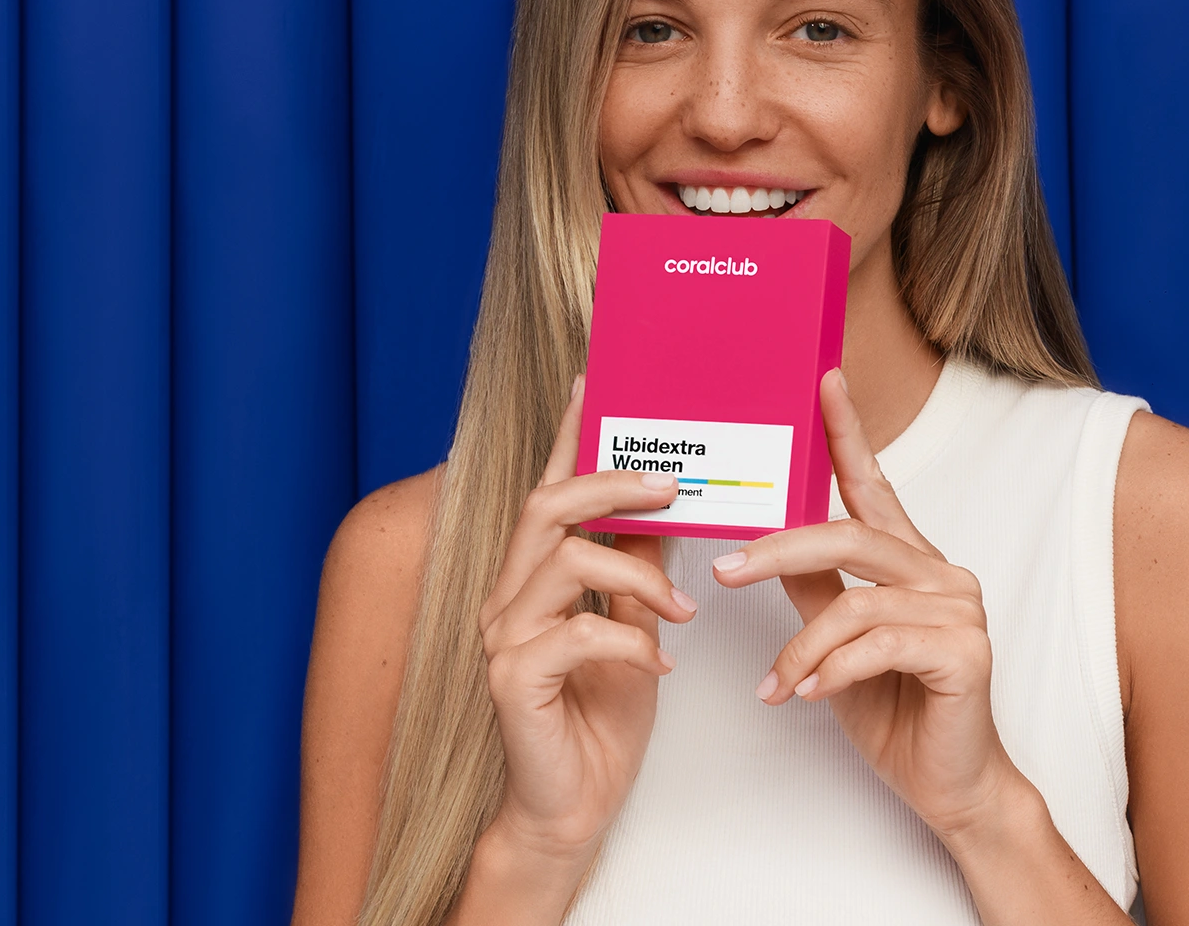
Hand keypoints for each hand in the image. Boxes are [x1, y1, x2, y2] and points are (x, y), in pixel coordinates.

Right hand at [473, 377, 696, 867]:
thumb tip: (665, 507)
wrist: (571, 808)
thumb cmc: (599, 717)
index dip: (567, 434)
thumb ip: (637, 568)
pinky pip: (575, 633)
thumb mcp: (635, 626)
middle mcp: (508, 596)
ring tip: (684, 607)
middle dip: (614, 485)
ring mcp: (503, 638)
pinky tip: (659, 664)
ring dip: (638, 574)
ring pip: (564, 561)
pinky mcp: (513, 682)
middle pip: (547, 507)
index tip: (594, 381)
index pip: (548, 488)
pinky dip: (630, 640)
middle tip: (675, 488)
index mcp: (533, 575)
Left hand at [711, 368, 1025, 840]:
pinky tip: (809, 695)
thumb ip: (812, 591)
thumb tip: (763, 550)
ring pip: (854, 603)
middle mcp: (940, 572)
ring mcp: (959, 609)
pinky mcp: (966, 651)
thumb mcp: (834, 643)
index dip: (846, 432)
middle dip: (776, 552)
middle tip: (722, 572)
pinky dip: (832, 672)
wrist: (952, 786)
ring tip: (776, 686)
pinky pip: (878, 646)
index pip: (873, 484)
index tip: (823, 382)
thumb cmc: (897, 711)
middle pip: (847, 536)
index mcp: (910, 560)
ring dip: (801, 650)